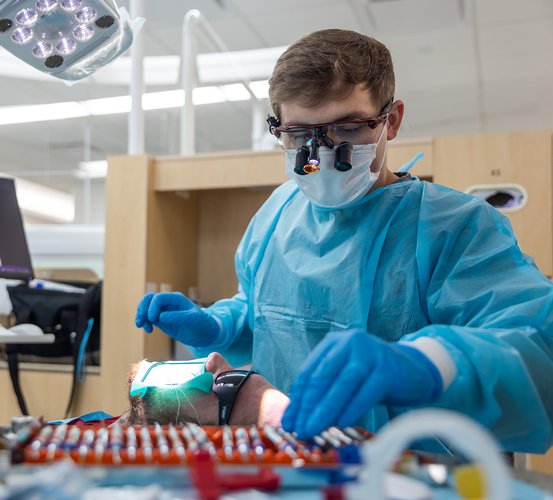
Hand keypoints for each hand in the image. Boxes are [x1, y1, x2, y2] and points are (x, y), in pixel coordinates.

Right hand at [135, 292, 218, 346]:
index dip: (152, 307)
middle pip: (149, 299)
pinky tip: (149, 330)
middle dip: (142, 308)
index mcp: (176, 299)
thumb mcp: (193, 319)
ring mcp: (164, 311)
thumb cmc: (202, 323)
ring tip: (142, 326)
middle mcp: (168, 303)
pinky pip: (148, 318)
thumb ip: (178, 317)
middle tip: (141, 321)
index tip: (153, 319)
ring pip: (146, 308)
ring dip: (141, 316)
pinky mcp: (161, 321)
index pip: (158, 298)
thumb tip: (161, 316)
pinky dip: (145, 322)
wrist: (205, 334)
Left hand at [282, 329, 442, 438]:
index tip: (289, 422)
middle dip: (308, 406)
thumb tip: (297, 418)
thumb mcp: (345, 377)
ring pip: (342, 384)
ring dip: (325, 410)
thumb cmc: (372, 377)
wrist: (413, 371)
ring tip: (314, 429)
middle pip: (322, 376)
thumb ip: (323, 392)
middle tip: (300, 429)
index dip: (297, 399)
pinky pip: (365, 392)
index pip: (308, 372)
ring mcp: (369, 352)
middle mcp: (349, 342)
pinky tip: (341, 423)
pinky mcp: (387, 368)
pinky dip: (351, 409)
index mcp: (333, 343)